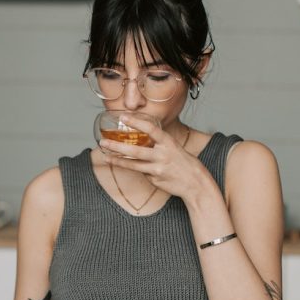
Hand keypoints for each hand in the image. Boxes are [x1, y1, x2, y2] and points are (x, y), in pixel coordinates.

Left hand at [98, 116, 215, 201]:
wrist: (195, 183)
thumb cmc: (184, 162)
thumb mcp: (174, 147)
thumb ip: (158, 143)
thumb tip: (140, 139)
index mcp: (169, 143)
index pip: (151, 129)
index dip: (137, 122)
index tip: (124, 116)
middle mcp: (162, 155)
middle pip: (135, 151)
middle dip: (117, 146)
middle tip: (103, 142)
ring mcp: (157, 169)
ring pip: (133, 165)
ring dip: (117, 160)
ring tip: (106, 156)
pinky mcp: (155, 180)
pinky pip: (142, 173)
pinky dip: (139, 170)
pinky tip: (142, 169)